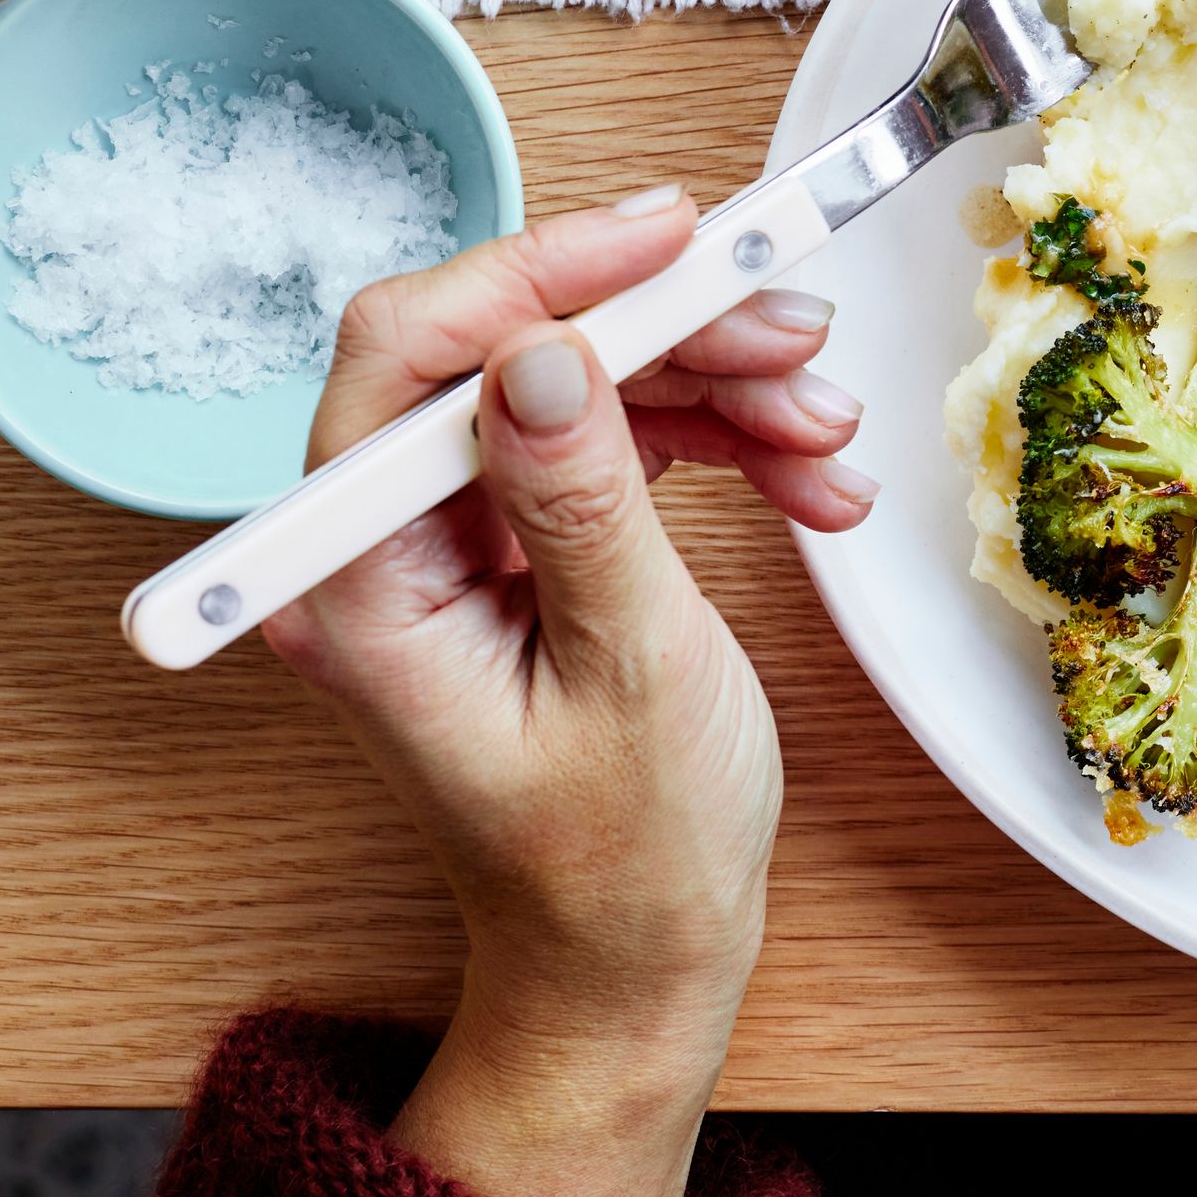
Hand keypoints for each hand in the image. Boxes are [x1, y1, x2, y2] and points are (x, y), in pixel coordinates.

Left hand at [260, 188, 878, 1196]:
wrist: (640, 961)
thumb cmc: (624, 860)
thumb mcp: (627, 673)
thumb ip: (582, 505)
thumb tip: (546, 350)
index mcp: (367, 583)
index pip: (410, 356)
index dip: (540, 273)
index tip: (676, 235)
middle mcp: (391, 545)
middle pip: (516, 353)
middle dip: (668, 330)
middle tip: (796, 331)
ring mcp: (461, 542)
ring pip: (586, 385)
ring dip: (720, 385)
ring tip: (829, 431)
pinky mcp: (529, 545)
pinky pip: (622, 442)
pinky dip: (724, 440)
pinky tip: (812, 475)